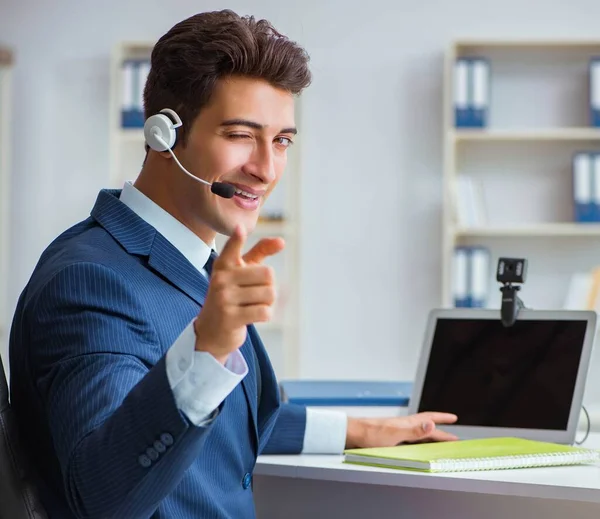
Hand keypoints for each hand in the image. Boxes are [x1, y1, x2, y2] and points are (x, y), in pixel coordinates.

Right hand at [194, 224, 284, 363]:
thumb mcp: (241, 273)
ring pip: (269, 294)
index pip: (232, 247)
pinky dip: (265, 315)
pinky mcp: (230, 317)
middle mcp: (221, 279)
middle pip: (268, 275)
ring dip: (267, 303)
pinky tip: (252, 317)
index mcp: (223, 265)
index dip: (237, 237)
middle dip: (269, 288)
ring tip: (252, 306)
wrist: (211, 332)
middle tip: (254, 296)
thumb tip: (282, 241)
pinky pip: (265, 312)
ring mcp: (224, 298)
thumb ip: (260, 253)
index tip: (239, 228)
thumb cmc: (231, 297)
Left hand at [345, 412, 458, 448]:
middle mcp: (404, 425)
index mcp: (407, 423)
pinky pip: (410, 437)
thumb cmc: (371, 434)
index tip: (454, 418)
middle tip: (452, 434)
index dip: (442, 419)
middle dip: (440, 429)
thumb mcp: (396, 434)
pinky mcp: (391, 436)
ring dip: (429, 434)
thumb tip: (432, 424)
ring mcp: (397, 430)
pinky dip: (418, 440)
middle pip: (426, 425)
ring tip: (437, 438)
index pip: (429, 420)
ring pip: (418, 431)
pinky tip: (416, 444)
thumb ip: (414, 431)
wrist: (354, 433)